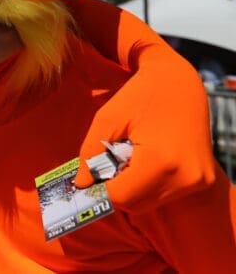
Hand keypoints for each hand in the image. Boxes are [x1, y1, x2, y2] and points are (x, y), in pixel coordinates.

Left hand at [68, 0, 217, 211]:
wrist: (180, 82)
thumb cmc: (139, 96)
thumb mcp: (107, 119)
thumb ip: (90, 153)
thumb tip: (82, 184)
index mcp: (160, 161)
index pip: (121, 196)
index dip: (100, 188)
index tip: (89, 176)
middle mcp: (185, 177)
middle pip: (135, 204)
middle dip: (115, 189)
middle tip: (109, 163)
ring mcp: (198, 181)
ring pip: (149, 203)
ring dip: (132, 188)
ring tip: (129, 157)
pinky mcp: (204, 180)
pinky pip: (165, 194)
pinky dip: (148, 184)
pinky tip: (145, 159)